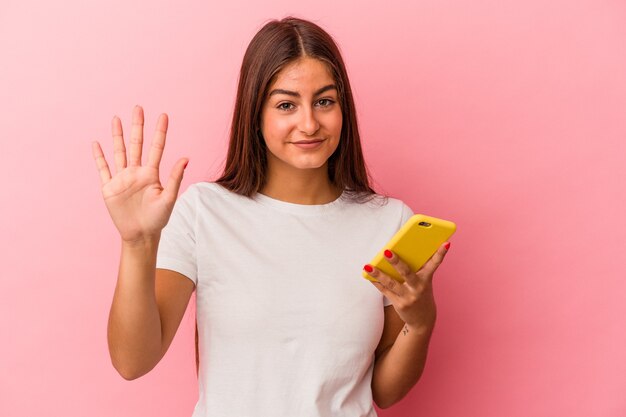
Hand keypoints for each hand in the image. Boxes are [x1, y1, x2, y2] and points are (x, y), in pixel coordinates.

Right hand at [91, 105, 187, 243]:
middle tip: (138, 108)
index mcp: (152, 174)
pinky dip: (99, 157)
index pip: (157, 148)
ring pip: (119, 152)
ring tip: (116, 119)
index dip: (160, 132)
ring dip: (117, 136)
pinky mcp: (110, 187)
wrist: (141, 235)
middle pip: (136, 144)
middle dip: (137, 127)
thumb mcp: (169, 198)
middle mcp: (137, 172)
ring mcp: (122, 178)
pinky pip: (103, 169)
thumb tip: (186, 158)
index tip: (164, 115)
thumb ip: (175, 178)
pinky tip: (97, 144)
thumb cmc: (158, 218)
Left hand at [364, 242, 450, 330]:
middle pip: (406, 273)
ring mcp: (408, 297)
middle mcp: (418, 288)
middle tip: (387, 251)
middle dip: (396, 262)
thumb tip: (406, 249)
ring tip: (368, 266)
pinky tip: (368, 275)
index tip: (445, 243)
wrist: (423, 320)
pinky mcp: (399, 304)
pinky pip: (385, 291)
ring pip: (391, 283)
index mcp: (427, 279)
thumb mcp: (425, 282)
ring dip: (378, 274)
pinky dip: (376, 282)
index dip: (440, 254)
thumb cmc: (422, 294)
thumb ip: (418, 268)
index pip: (435, 264)